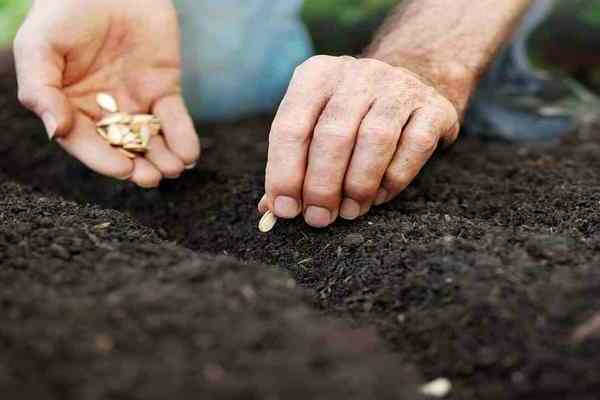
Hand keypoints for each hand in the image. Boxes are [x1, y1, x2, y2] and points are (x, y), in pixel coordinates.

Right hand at [14, 0, 199, 187]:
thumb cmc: (63, 12)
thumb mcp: (39, 47)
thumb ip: (41, 89)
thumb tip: (56, 131)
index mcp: (70, 107)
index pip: (87, 142)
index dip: (104, 159)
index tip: (123, 169)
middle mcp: (103, 111)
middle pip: (121, 147)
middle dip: (138, 165)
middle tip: (152, 178)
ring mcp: (135, 100)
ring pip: (150, 138)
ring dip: (163, 157)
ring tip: (174, 169)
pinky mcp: (163, 88)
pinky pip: (174, 117)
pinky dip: (183, 136)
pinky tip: (190, 154)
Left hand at [259, 55, 459, 226]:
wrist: (410, 84)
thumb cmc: (350, 118)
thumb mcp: (315, 127)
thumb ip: (292, 164)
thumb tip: (271, 208)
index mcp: (316, 75)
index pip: (290, 127)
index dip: (284, 173)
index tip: (285, 210)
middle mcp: (357, 74)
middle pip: (333, 135)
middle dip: (322, 186)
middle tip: (319, 218)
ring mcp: (399, 86)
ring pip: (375, 140)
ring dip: (358, 185)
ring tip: (349, 212)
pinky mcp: (434, 106)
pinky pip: (414, 147)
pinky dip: (394, 179)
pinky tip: (379, 196)